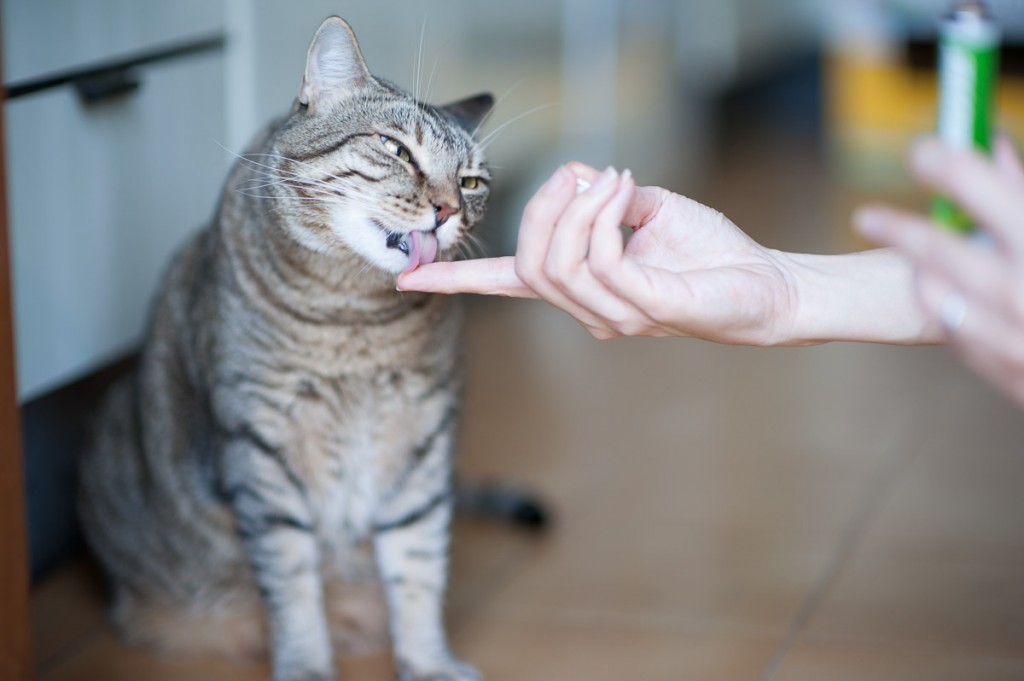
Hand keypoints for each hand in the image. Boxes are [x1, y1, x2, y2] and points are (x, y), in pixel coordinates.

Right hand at [399, 163, 797, 343]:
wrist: (764, 284)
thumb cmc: (708, 252)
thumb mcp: (647, 210)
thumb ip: (604, 198)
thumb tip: (577, 177)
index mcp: (580, 285)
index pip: (506, 286)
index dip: (455, 282)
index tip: (406, 280)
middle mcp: (588, 308)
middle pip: (527, 262)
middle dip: (544, 207)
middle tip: (583, 174)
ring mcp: (612, 315)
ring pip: (556, 264)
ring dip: (578, 208)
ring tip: (612, 180)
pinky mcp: (642, 309)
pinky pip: (600, 260)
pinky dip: (605, 215)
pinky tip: (627, 191)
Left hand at [855, 136, 1023, 405]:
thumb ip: (1019, 191)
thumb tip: (993, 144)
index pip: (979, 188)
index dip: (947, 166)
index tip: (920, 153)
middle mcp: (1022, 288)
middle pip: (941, 249)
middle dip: (900, 231)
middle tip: (867, 218)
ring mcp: (1011, 334)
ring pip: (937, 295)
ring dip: (918, 271)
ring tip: (907, 261)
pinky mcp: (1002, 365)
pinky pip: (953, 330)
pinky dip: (942, 307)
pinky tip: (937, 292)